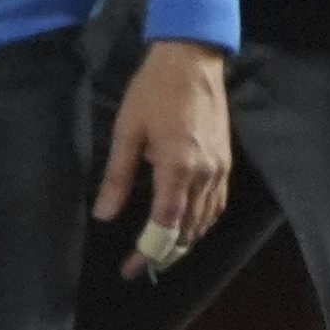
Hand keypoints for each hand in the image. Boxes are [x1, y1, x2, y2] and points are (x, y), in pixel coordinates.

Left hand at [97, 38, 233, 278]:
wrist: (192, 60)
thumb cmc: (154, 91)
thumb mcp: (127, 132)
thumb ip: (117, 177)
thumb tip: (104, 215)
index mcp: (178, 168)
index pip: (165, 226)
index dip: (148, 252)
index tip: (130, 268)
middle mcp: (204, 174)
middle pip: (188, 231)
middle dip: (165, 253)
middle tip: (140, 266)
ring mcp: (219, 169)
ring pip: (205, 221)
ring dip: (185, 243)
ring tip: (161, 253)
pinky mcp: (226, 162)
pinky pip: (217, 205)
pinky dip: (203, 223)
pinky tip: (189, 228)